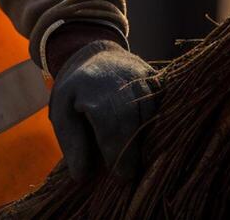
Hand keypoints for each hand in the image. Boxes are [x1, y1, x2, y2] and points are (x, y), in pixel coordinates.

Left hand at [49, 40, 158, 180]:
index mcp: (95, 91)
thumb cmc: (77, 89)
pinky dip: (161, 124)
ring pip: (155, 118)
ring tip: (142, 157)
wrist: (96, 53)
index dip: (118, 155)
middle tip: (132, 173)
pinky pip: (167, 107)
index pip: (113, 128)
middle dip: (135, 153)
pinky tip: (153, 137)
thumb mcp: (62, 111)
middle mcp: (124, 82)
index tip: (121, 176)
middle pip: (137, 125)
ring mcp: (145, 79)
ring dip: (150, 140)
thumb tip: (81, 176)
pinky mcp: (160, 80)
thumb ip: (71, 142)